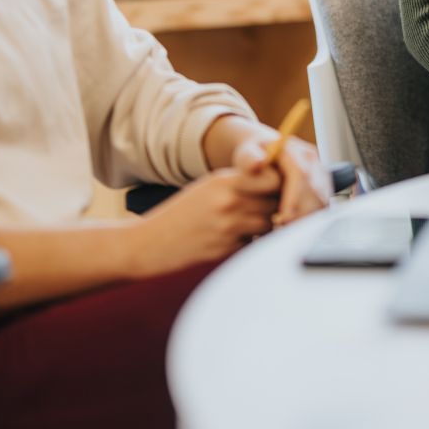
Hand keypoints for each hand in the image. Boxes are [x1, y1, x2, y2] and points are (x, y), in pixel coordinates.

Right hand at [127, 168, 278, 278]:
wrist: (150, 242)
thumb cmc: (181, 214)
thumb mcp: (207, 188)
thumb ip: (238, 184)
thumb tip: (275, 184)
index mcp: (223, 181)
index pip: (272, 179)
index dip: (278, 185)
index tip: (275, 189)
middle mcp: (228, 202)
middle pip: (274, 203)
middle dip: (275, 207)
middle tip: (265, 209)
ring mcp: (228, 227)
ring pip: (268, 225)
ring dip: (264, 226)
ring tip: (247, 224)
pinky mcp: (226, 250)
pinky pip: (253, 243)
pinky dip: (249, 243)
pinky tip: (231, 240)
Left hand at [230, 136, 331, 226]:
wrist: (263, 157)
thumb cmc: (253, 157)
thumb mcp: (246, 153)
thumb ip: (248, 158)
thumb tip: (257, 164)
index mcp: (297, 151)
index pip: (301, 174)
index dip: (294, 197)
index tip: (283, 217)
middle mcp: (314, 165)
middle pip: (316, 192)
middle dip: (302, 214)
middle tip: (284, 232)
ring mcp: (320, 179)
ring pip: (321, 204)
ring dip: (305, 221)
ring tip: (285, 235)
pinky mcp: (320, 194)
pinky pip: (320, 212)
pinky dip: (306, 224)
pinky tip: (290, 233)